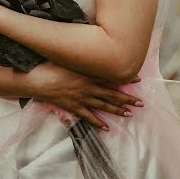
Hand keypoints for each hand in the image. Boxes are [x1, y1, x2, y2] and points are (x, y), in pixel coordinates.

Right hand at [27, 61, 143, 130]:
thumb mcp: (69, 58)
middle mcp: (88, 87)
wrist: (39, 79)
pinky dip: (98, 122)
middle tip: (140, 102)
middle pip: (111, 94)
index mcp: (88, 74)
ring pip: (103, 106)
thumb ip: (81, 58)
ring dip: (117, 110)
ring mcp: (81, 98)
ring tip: (129, 114)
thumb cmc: (51, 66)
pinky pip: (88, 117)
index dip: (125, 79)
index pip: (111, 77)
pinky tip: (106, 127)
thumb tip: (90, 51)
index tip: (138, 80)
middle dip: (127, 98)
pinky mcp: (73, 107)